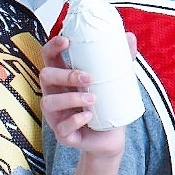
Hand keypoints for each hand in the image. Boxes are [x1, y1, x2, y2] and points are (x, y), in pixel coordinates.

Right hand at [41, 33, 124, 156]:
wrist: (111, 138)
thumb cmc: (107, 106)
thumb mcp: (114, 80)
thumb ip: (121, 59)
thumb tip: (130, 36)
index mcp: (63, 78)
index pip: (49, 57)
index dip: (53, 46)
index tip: (67, 41)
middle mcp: (55, 94)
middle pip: (45, 76)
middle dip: (65, 75)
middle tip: (89, 77)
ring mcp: (56, 115)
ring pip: (48, 102)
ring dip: (70, 98)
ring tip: (93, 99)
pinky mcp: (63, 134)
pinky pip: (62, 127)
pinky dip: (74, 120)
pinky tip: (88, 116)